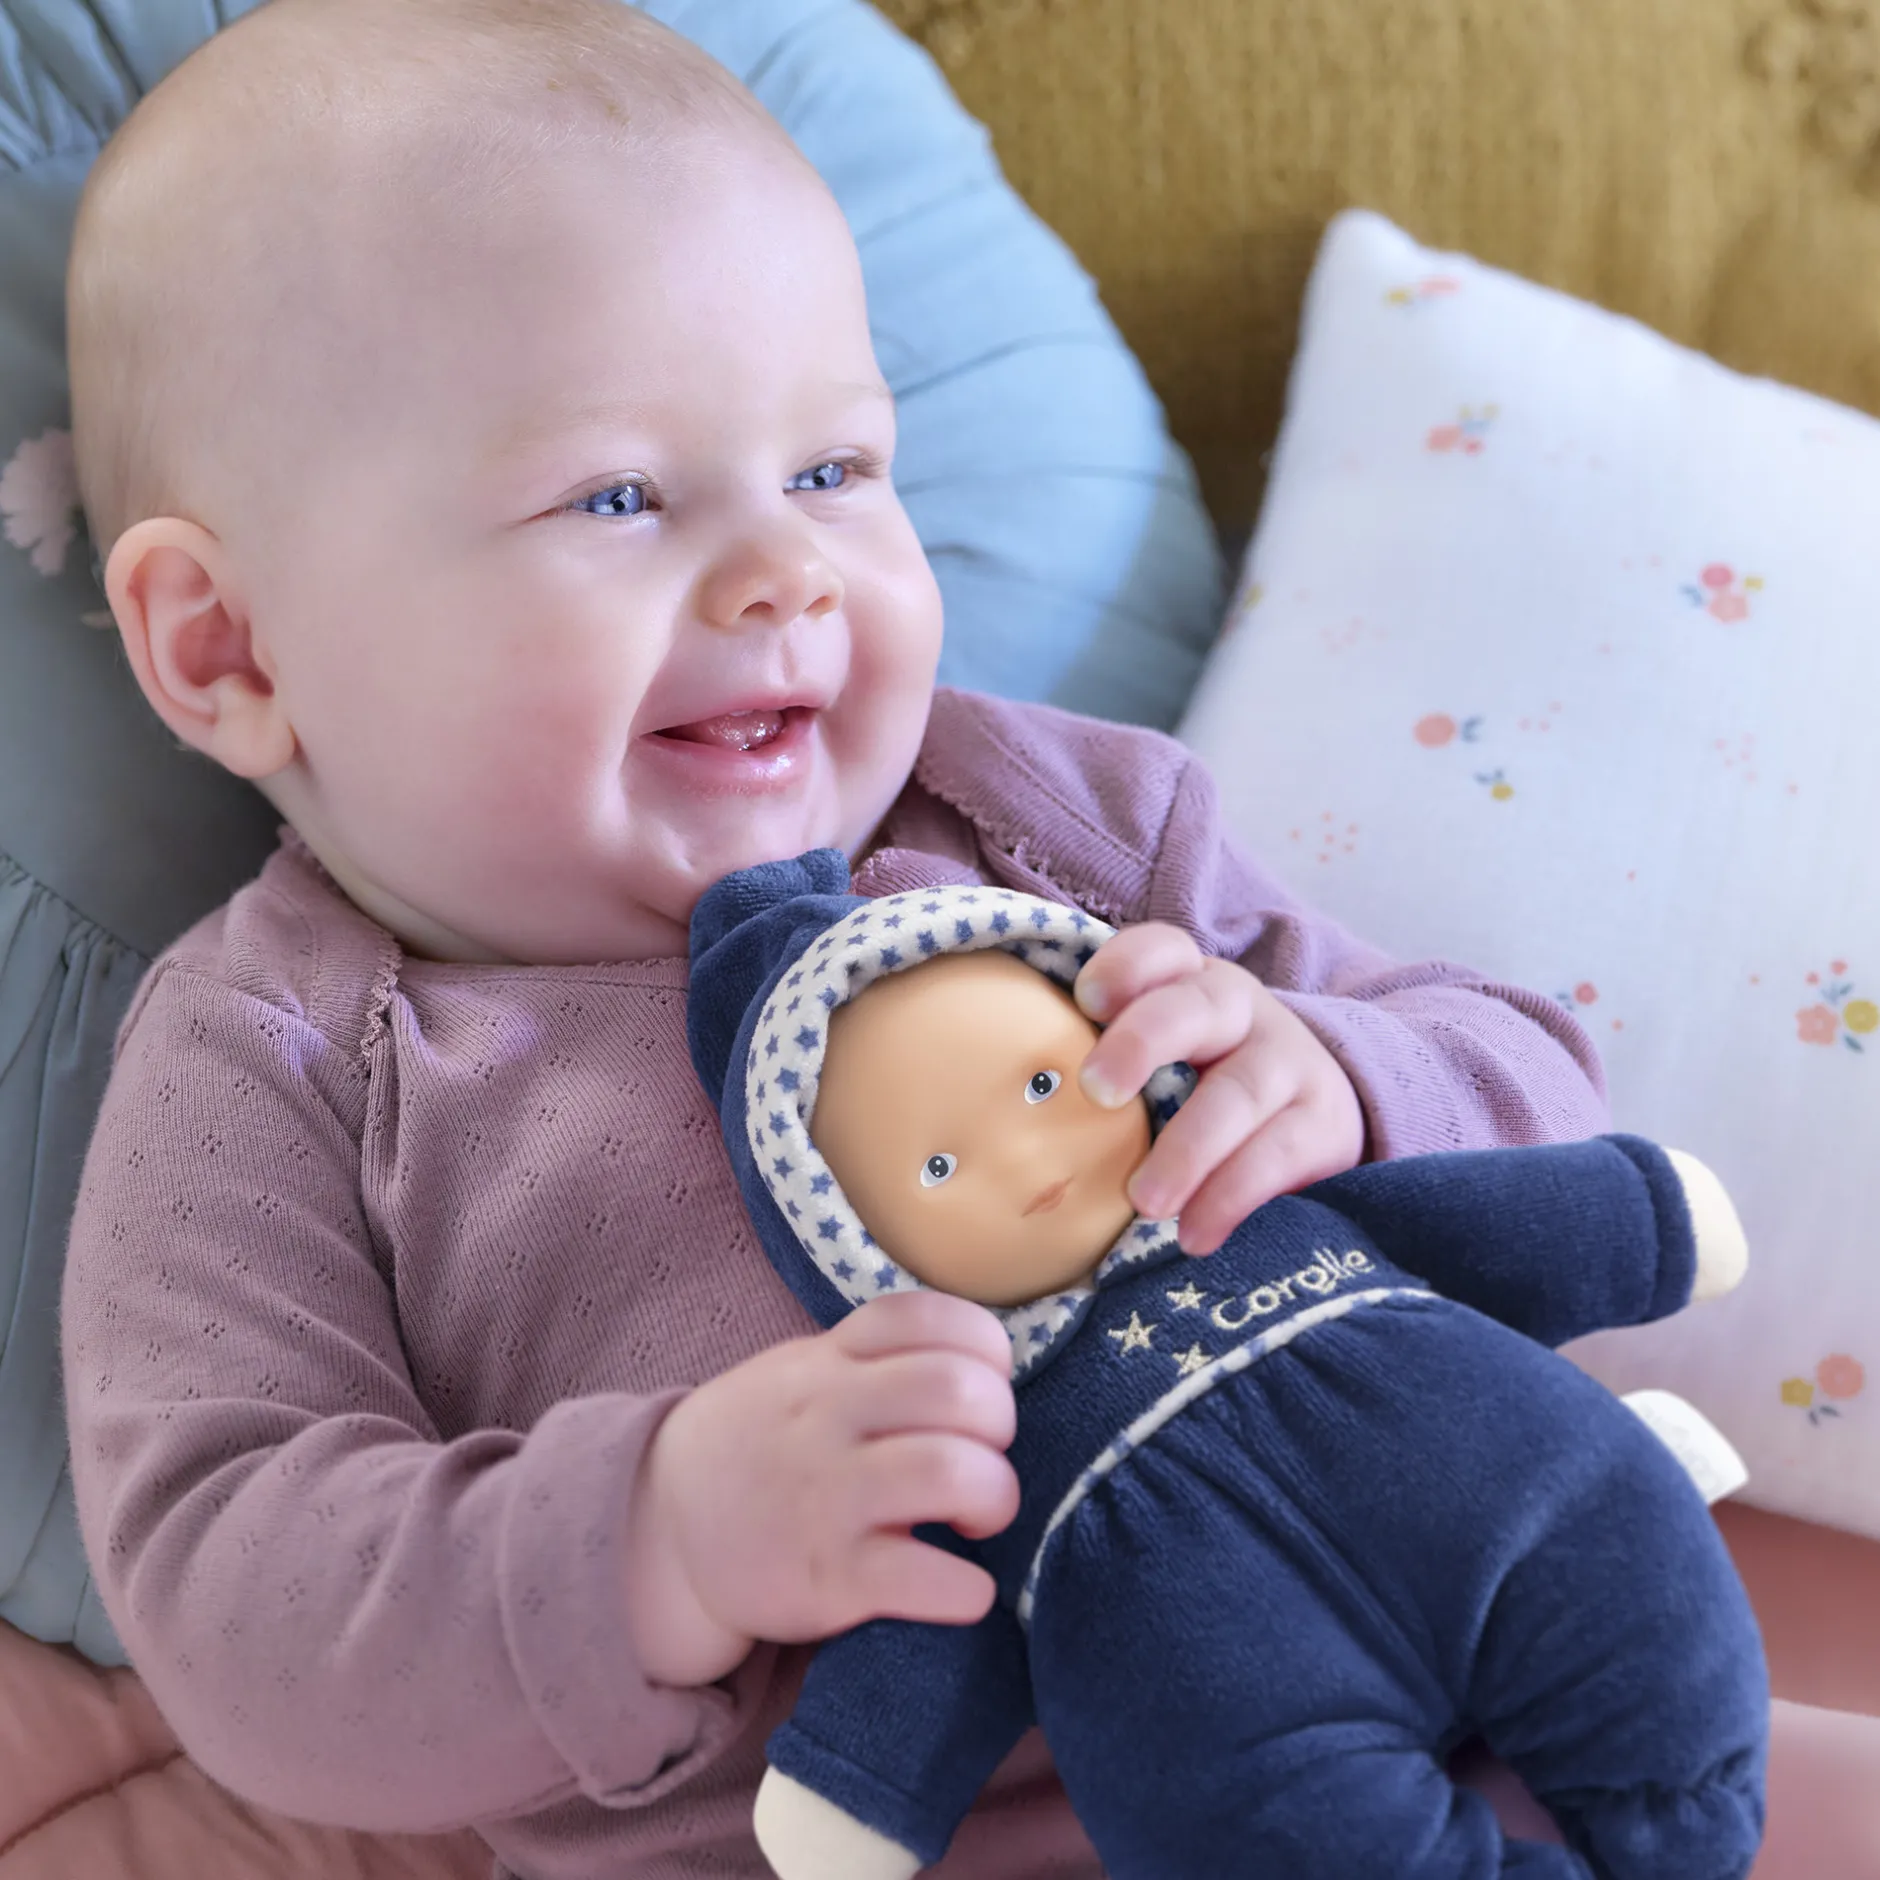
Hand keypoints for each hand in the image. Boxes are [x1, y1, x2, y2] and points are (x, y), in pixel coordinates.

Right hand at [624, 1291, 1018, 1686]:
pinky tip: (959, 1588)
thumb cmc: (760, 1443)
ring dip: (996, 1496)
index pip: (927, 1317)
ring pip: (954, 1473)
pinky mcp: (828, 1580)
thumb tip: (983, 1370)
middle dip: (1000, 1424)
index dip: (983, 1348)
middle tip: (986, 1456)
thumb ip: (878, 1359)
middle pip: (959, 1389)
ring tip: (978, 1517)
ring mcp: (826, 1498)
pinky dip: (969, 1590)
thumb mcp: (801, 1372)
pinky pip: (931, 1580)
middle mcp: (827, 1417)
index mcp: (829, 1360)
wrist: (664, 1528)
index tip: (983, 1385)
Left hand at [1074, 922, 1365, 1254]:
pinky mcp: (1323, 1123)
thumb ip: (1103, 1069)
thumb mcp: (1160, 1064)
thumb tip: (1007, 1119)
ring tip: (1145, 1201)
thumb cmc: (1199, 1090)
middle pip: (1196, 1007)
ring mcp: (1289, 1063)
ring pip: (1239, 1092)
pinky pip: (1277, 1155)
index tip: (1085, 999)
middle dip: (1144, 1041)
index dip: (1126, 966)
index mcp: (1188, 984)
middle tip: (1097, 1091)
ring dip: (1188, 1148)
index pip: (1162, 951)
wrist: (1316, 1117)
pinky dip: (1232, 1196)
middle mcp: (1241, 1012)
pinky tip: (1195, 1235)